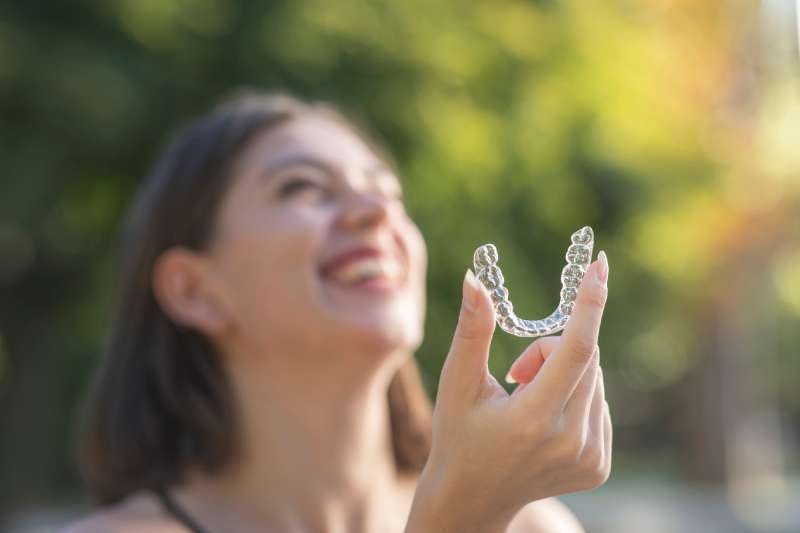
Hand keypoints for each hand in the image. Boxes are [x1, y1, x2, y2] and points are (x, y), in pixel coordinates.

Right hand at [407, 253, 610, 532]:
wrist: (472, 498)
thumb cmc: (458, 434)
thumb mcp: (458, 382)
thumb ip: (473, 330)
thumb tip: (475, 278)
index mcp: (533, 419)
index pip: (577, 349)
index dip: (590, 302)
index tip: (600, 265)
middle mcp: (570, 441)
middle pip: (584, 357)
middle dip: (552, 348)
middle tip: (516, 372)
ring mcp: (589, 457)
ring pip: (595, 378)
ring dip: (564, 373)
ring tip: (526, 401)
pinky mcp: (600, 466)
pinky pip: (599, 402)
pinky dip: (575, 395)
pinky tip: (544, 421)